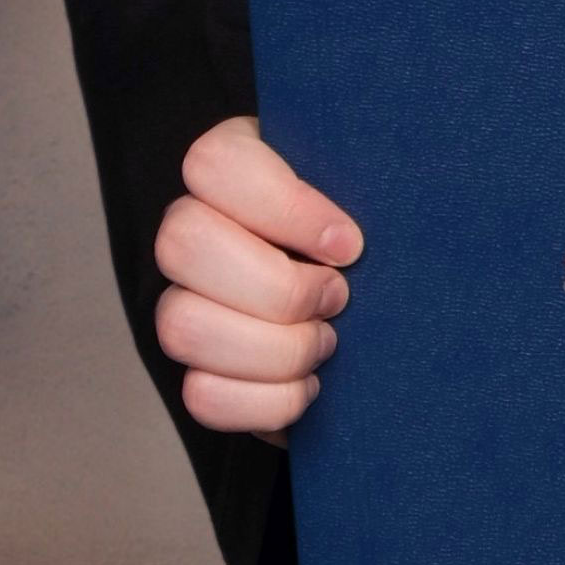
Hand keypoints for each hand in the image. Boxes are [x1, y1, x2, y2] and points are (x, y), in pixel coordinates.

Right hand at [150, 115, 361, 437]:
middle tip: (340, 297)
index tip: (350, 245)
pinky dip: (269, 400)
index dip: (284, 208)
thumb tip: (362, 230)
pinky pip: (203, 395)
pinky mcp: (199, 372)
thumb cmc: (379, 240)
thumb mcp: (377, 194)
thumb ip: (368, 182)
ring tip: (330, 342)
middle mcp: (193, 231)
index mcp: (233, 168)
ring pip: (181, 325)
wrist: (382, 313)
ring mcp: (185, 303)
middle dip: (279, 286)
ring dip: (276, 347)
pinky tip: (311, 385)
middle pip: (182, 244)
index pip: (214, 163)